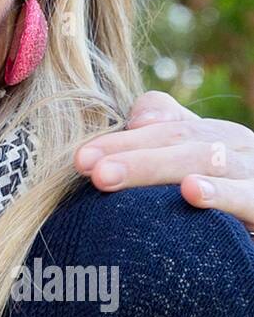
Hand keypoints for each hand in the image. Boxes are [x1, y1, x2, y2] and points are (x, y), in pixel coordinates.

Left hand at [74, 90, 253, 232]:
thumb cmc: (225, 194)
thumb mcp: (192, 165)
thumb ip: (162, 136)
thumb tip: (137, 119)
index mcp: (212, 133)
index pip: (162, 125)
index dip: (120, 139)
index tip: (80, 159)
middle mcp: (234, 144)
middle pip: (178, 139)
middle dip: (130, 154)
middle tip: (90, 171)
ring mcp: (251, 172)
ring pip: (205, 160)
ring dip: (155, 167)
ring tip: (113, 177)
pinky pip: (245, 197)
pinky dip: (219, 193)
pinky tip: (191, 192)